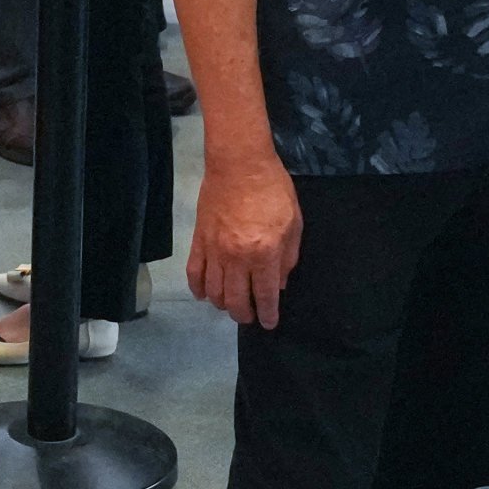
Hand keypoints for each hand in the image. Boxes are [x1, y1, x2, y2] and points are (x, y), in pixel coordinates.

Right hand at [186, 146, 305, 328]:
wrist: (239, 164)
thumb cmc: (273, 189)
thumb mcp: (293, 222)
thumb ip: (288, 257)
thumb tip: (279, 284)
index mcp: (264, 253)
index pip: (265, 295)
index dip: (267, 314)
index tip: (269, 323)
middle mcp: (237, 258)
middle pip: (236, 299)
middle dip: (243, 314)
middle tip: (249, 316)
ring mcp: (214, 250)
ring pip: (214, 291)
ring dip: (222, 304)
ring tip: (230, 305)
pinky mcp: (199, 241)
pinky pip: (194, 273)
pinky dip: (197, 288)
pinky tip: (204, 295)